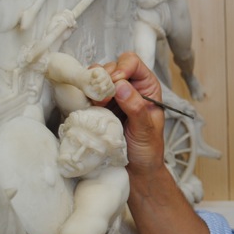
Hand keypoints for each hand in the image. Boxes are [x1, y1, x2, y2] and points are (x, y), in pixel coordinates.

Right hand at [95, 52, 164, 176]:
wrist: (136, 170)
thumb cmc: (147, 150)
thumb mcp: (146, 130)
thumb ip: (136, 108)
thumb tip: (122, 86)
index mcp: (147, 87)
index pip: (133, 63)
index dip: (122, 67)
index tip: (116, 82)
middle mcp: (130, 87)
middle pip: (112, 66)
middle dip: (105, 79)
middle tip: (103, 99)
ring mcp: (113, 96)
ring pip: (98, 78)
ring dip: (94, 87)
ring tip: (97, 104)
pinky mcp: (98, 106)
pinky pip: (88, 92)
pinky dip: (86, 96)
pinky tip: (90, 107)